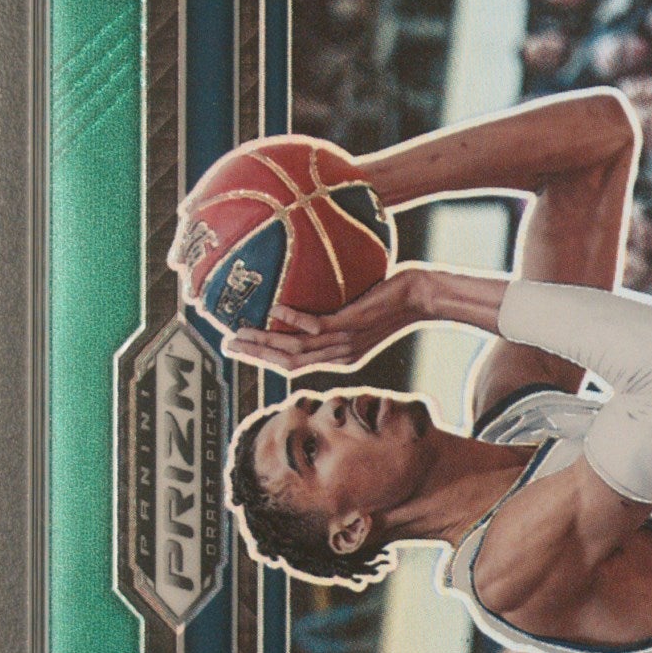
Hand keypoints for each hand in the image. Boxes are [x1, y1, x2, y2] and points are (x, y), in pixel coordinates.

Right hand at [221, 264, 430, 374]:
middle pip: (289, 364)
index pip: (295, 365)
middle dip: (256, 356)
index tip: (240, 347)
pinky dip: (293, 319)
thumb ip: (335, 307)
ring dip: (265, 342)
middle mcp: (341, 355)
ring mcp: (346, 342)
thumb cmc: (393, 295)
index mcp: (340, 355)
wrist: (424, 297)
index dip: (265, 359)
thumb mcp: (360, 307)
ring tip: (240, 332)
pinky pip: (317, 326)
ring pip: (297, 351)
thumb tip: (310, 287)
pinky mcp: (353, 324)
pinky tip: (274, 308)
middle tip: (227, 345)